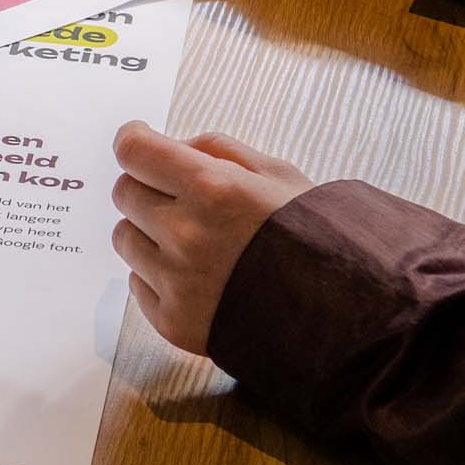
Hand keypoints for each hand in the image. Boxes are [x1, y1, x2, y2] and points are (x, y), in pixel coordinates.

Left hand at [110, 122, 313, 354]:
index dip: (135, 142)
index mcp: (213, 188)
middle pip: (124, 192)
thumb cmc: (312, 236)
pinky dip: (158, 276)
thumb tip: (171, 145)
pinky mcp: (173, 321)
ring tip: (194, 242)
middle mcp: (187, 235)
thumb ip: (217, 148)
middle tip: (181, 198)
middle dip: (148, 187)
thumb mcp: (277, 173)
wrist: (340, 313)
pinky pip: (137, 283)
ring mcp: (177, 282)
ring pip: (124, 238)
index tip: (139, 142)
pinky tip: (198, 277)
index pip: (133, 151)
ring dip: (149, 233)